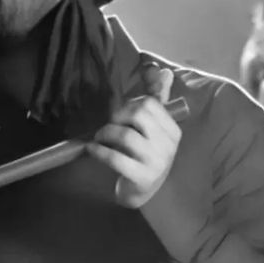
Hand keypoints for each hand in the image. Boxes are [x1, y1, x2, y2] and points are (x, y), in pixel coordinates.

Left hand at [87, 65, 180, 208]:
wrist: (144, 191)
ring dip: (105, 133)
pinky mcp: (141, 177)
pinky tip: (91, 149)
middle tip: (108, 125)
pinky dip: (98, 151)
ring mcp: (156, 161)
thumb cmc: (146, 155)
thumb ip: (158, 99)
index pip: (150, 103)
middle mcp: (168, 144)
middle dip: (117, 115)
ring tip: (99, 138)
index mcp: (173, 129)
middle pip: (138, 114)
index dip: (129, 104)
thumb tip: (163, 71)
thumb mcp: (154, 129)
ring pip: (124, 135)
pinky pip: (115, 158)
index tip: (120, 114)